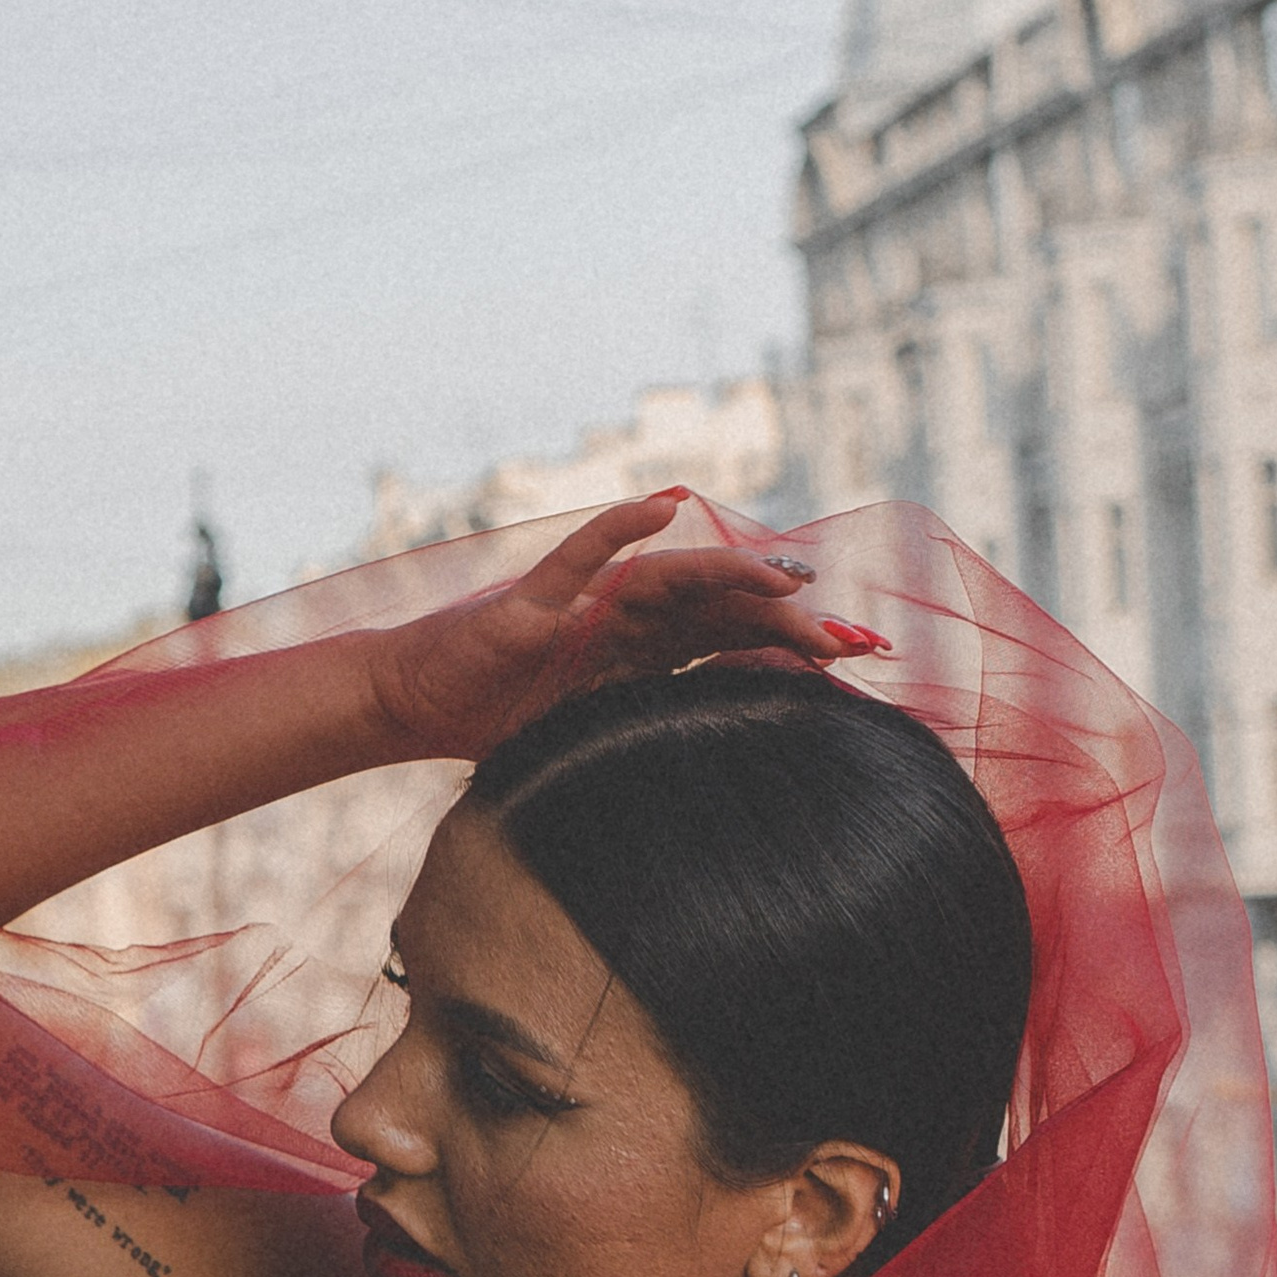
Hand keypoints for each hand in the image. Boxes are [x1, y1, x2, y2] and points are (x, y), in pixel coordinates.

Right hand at [366, 497, 886, 764]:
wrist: (419, 702)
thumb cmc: (503, 722)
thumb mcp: (597, 739)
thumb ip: (656, 737)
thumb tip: (729, 768)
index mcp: (648, 652)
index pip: (736, 639)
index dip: (793, 643)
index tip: (858, 660)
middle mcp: (628, 619)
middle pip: (723, 609)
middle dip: (788, 620)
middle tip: (852, 639)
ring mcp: (585, 606)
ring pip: (671, 580)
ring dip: (731, 575)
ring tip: (788, 578)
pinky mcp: (533, 603)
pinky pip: (579, 560)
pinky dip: (616, 531)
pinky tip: (658, 508)